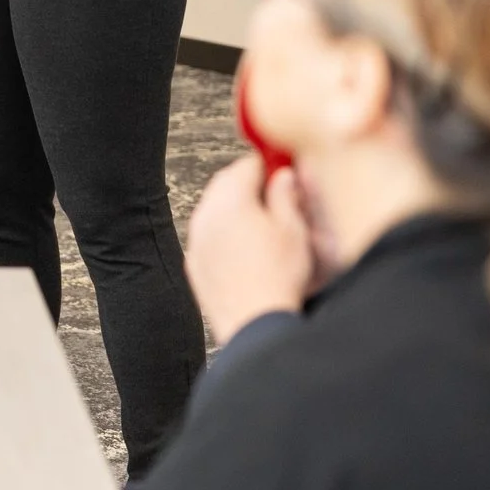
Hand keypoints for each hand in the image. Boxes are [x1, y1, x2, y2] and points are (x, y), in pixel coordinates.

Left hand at [184, 153, 316, 346]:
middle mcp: (207, 216)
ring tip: (261, 223)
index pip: (246, 165)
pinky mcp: (194, 264)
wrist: (255, 324)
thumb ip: (286, 196)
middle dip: (247, 182)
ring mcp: (196, 241)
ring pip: (213, 209)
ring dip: (233, 207)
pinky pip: (207, 235)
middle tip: (272, 193)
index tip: (281, 169)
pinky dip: (222, 233)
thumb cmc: (278, 278)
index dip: (267, 164)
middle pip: (224, 183)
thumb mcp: (294, 231)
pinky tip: (244, 248)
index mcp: (232, 201)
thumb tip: (283, 176)